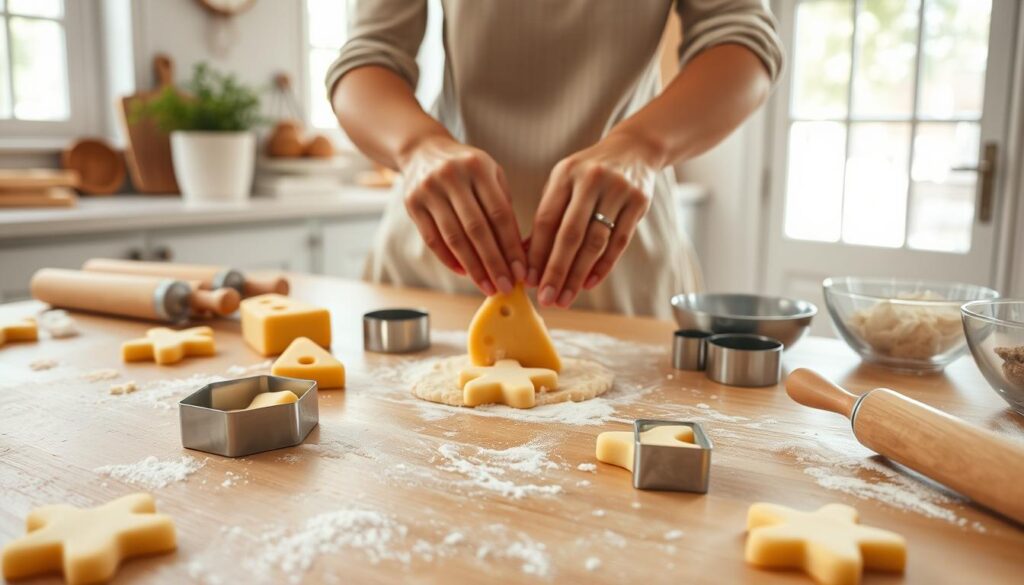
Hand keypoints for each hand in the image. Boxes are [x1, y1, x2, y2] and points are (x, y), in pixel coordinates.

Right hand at [399, 135, 526, 294]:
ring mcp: (429, 190)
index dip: (511, 246)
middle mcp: (452, 176)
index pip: (499, 213)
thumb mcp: (491, 174)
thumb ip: (504, 206)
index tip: (521, 271)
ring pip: (454, 237)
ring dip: (472, 267)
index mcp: (479, 168)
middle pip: (476, 229)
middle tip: (505, 287)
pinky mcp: (412, 204)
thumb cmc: (467, 168)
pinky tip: (464, 272)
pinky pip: (432, 239)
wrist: (423, 149)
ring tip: (487, 286)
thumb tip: (518, 251)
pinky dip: (449, 259)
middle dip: (493, 262)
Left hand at [527, 131, 657, 306]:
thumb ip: (546, 219)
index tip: (529, 280)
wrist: (633, 150)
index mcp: (564, 174)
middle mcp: (590, 180)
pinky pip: (619, 241)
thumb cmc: (588, 175)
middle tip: (547, 298)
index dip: (537, 253)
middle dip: (556, 270)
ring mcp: (617, 190)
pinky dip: (603, 266)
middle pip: (570, 234)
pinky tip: (589, 284)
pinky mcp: (638, 202)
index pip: (547, 220)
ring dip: (578, 274)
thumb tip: (525, 259)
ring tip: (565, 297)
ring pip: (595, 241)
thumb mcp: (563, 186)